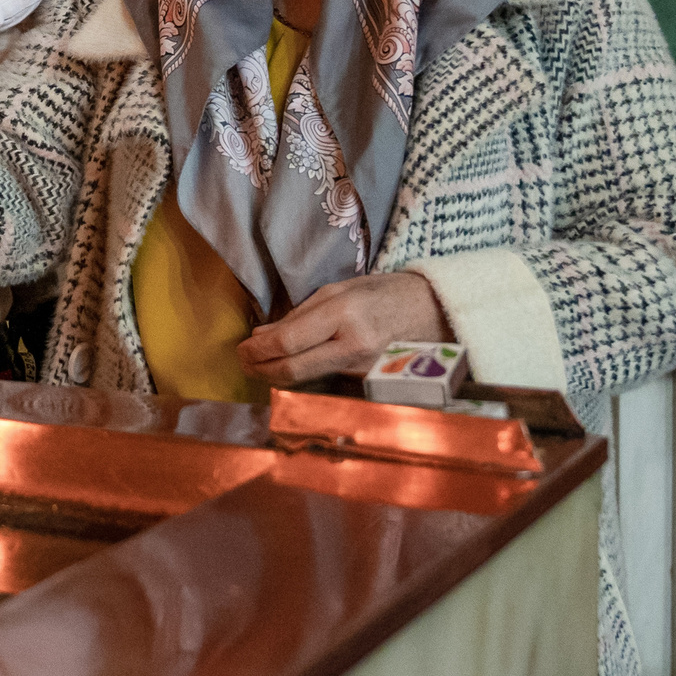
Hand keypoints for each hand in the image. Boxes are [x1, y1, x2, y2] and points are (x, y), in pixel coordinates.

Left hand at [236, 272, 449, 385]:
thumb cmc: (385, 293)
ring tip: (259, 363)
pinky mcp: (368, 384)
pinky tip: (289, 369)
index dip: (257, 350)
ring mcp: (362, 370)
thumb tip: (261, 335)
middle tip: (243, 362)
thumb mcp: (340, 291)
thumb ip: (299, 315)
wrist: (435, 313)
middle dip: (259, 369)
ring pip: (305, 380)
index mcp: (344, 314)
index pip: (288, 342)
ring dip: (276, 374)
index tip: (241, 347)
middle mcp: (353, 346)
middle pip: (292, 371)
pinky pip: (324, 383)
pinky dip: (302, 378)